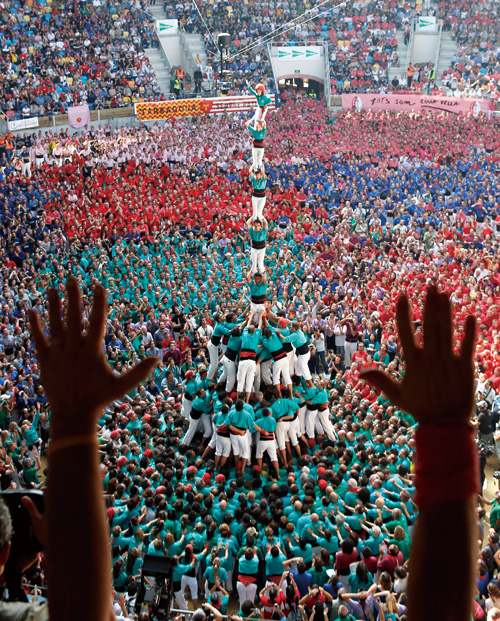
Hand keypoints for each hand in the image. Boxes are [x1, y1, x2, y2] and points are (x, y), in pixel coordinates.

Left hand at [29, 278, 157, 437]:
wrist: (73, 415)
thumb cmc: (100, 399)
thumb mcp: (122, 386)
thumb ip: (139, 372)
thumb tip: (158, 358)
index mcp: (92, 351)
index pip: (97, 320)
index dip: (99, 302)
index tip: (99, 286)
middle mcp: (74, 349)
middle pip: (73, 316)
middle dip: (73, 296)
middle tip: (71, 279)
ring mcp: (58, 354)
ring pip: (55, 324)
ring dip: (53, 306)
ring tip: (52, 289)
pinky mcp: (45, 361)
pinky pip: (38, 339)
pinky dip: (34, 325)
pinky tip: (31, 311)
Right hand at [360, 287, 474, 423]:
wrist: (445, 426)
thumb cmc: (420, 409)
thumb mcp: (397, 395)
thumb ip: (380, 380)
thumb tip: (359, 373)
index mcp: (413, 362)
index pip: (405, 331)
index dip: (404, 312)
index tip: (403, 296)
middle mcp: (430, 358)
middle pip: (429, 325)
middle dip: (430, 304)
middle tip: (431, 286)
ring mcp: (448, 362)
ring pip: (447, 331)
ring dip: (446, 312)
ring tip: (445, 295)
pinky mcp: (465, 368)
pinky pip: (468, 346)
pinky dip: (470, 332)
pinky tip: (470, 317)